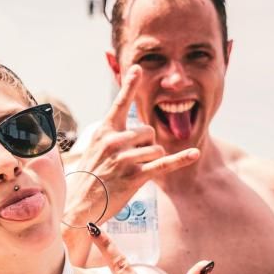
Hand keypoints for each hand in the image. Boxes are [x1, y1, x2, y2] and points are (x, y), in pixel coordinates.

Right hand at [63, 66, 198, 226]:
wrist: (79, 205)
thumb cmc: (89, 179)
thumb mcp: (94, 150)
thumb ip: (112, 135)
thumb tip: (136, 130)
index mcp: (104, 132)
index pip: (119, 104)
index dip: (130, 86)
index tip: (138, 68)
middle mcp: (114, 142)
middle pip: (147, 131)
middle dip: (146, 144)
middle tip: (130, 160)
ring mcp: (124, 159)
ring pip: (155, 149)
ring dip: (150, 160)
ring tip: (132, 171)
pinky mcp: (135, 176)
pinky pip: (163, 164)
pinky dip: (180, 159)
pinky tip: (194, 153)